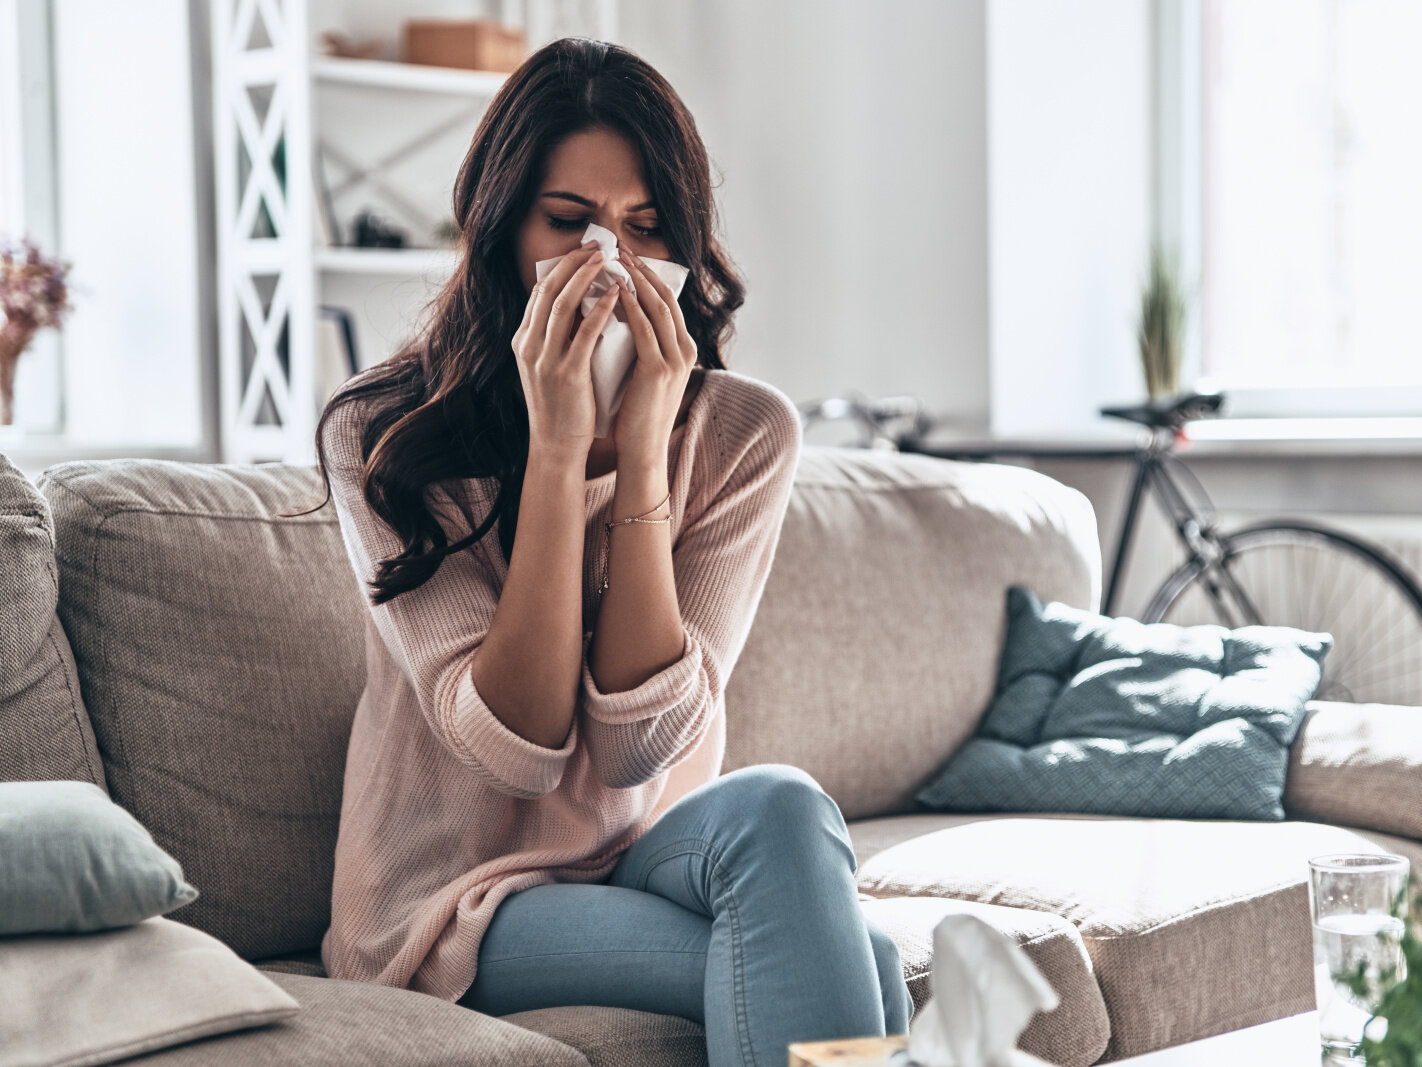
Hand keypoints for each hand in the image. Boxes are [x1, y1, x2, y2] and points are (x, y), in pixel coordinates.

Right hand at [511, 240, 622, 459]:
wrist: (556, 446)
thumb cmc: (560, 407)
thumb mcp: (548, 366)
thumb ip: (557, 338)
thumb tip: (581, 306)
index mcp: (522, 341)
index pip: (539, 292)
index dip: (561, 267)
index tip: (583, 251)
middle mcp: (528, 346)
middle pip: (548, 290)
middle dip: (573, 263)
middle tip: (597, 246)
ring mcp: (545, 359)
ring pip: (563, 304)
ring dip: (587, 276)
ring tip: (608, 260)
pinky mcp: (566, 373)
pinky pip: (584, 332)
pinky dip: (601, 308)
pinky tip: (617, 294)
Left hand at [611, 245, 696, 466]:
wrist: (642, 450)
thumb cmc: (636, 413)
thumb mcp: (644, 372)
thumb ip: (642, 345)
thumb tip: (619, 315)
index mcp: (684, 349)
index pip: (668, 302)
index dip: (648, 276)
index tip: (626, 256)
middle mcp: (685, 351)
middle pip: (666, 298)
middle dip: (642, 270)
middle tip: (620, 247)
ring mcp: (676, 360)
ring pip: (658, 308)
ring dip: (636, 280)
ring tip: (615, 260)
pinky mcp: (658, 371)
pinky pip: (644, 330)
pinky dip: (631, 307)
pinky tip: (615, 291)